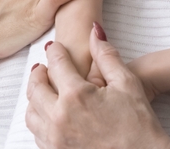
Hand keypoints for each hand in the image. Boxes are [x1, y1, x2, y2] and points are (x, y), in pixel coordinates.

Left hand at [27, 26, 169, 148]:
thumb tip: (95, 32)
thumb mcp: (127, 83)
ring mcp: (55, 139)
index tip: (55, 47)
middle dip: (38, 73)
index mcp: (77, 96)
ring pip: (31, 113)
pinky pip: (37, 134)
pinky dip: (39, 120)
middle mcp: (59, 118)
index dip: (55, 51)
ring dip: (34, 97)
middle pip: (35, 88)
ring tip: (44, 90)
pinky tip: (50, 114)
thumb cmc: (138, 124)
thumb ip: (107, 56)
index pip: (57, 64)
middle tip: (44, 67)